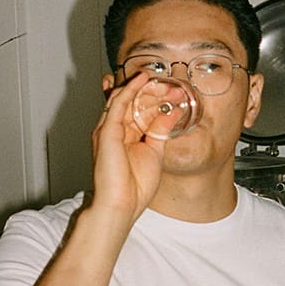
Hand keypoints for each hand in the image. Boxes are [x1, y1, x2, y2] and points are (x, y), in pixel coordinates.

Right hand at [89, 72, 168, 226]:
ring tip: (163, 81)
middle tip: (174, 85)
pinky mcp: (106, 130)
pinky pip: (117, 102)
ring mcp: (108, 129)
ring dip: (145, 87)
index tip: (177, 94)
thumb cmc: (135, 187)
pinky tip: (143, 80)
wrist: (122, 205)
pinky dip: (130, 89)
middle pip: (132, 101)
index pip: (140, 109)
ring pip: (124, 98)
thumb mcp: (155, 152)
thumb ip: (161, 131)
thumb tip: (173, 113)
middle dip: (153, 91)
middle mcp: (115, 129)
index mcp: (125, 136)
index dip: (158, 99)